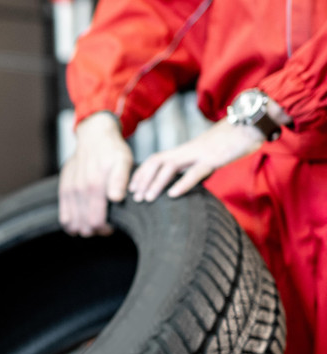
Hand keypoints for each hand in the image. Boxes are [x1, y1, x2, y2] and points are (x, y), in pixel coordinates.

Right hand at [59, 112, 134, 236]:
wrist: (94, 137)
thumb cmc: (112, 151)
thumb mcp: (123, 161)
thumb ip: (120, 180)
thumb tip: (116, 198)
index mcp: (94, 186)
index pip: (96, 222)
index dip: (105, 230)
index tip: (113, 226)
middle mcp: (78, 190)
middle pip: (84, 226)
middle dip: (95, 230)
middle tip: (106, 225)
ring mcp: (69, 191)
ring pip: (72, 223)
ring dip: (83, 227)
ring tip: (95, 222)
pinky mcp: (63, 190)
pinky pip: (63, 216)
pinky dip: (71, 223)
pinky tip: (80, 221)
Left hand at [128, 119, 262, 200]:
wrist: (254, 121)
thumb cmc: (234, 140)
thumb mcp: (210, 153)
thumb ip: (197, 163)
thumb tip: (188, 177)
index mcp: (187, 150)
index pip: (157, 159)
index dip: (142, 172)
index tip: (133, 187)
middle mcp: (189, 150)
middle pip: (157, 162)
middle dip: (143, 179)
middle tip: (134, 197)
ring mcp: (201, 153)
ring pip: (170, 167)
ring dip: (156, 183)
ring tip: (146, 198)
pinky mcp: (215, 158)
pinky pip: (196, 171)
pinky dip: (183, 183)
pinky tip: (173, 194)